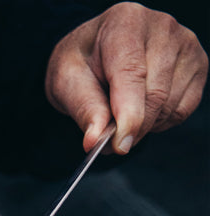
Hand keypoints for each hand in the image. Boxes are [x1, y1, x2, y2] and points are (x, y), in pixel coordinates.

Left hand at [47, 3, 205, 153]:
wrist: (98, 48)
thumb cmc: (82, 62)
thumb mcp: (66, 81)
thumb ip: (84, 108)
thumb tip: (95, 139)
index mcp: (125, 22)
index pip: (132, 74)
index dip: (128, 115)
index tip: (119, 144)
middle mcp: (162, 27)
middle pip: (155, 94)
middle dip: (131, 127)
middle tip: (108, 140)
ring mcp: (185, 43)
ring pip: (170, 105)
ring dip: (144, 126)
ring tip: (120, 116)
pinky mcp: (198, 62)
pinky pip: (183, 109)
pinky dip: (161, 121)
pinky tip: (143, 110)